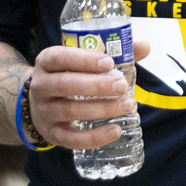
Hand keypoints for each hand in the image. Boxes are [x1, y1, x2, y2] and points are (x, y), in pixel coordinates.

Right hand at [25, 40, 151, 148]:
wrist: (43, 104)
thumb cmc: (71, 77)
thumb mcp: (84, 62)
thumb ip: (114, 54)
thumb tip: (144, 46)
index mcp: (47, 62)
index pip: (61, 58)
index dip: (84, 60)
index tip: (109, 63)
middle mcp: (40, 85)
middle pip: (66, 84)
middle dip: (96, 85)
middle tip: (122, 86)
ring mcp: (44, 111)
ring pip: (71, 111)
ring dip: (101, 109)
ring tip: (127, 105)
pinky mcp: (51, 133)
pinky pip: (71, 139)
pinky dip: (94, 137)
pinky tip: (115, 130)